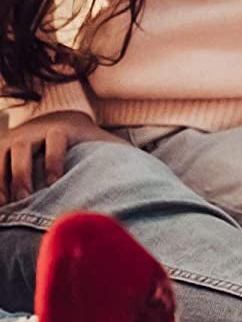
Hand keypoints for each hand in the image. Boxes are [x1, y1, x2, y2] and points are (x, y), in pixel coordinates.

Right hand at [1, 111, 119, 203]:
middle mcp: (33, 132)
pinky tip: (0, 203)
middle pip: (23, 151)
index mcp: (60, 129)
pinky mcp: (0, 149)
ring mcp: (14, 140)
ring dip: (3, 181)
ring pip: (2, 158)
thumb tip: (146, 163)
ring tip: (6, 204)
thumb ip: (116, 151)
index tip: (55, 183)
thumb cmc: (82, 139)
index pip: (55, 141)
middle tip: (25, 198)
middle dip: (22, 175)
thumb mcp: (97, 141)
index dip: (54, 160)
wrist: (57, 117)